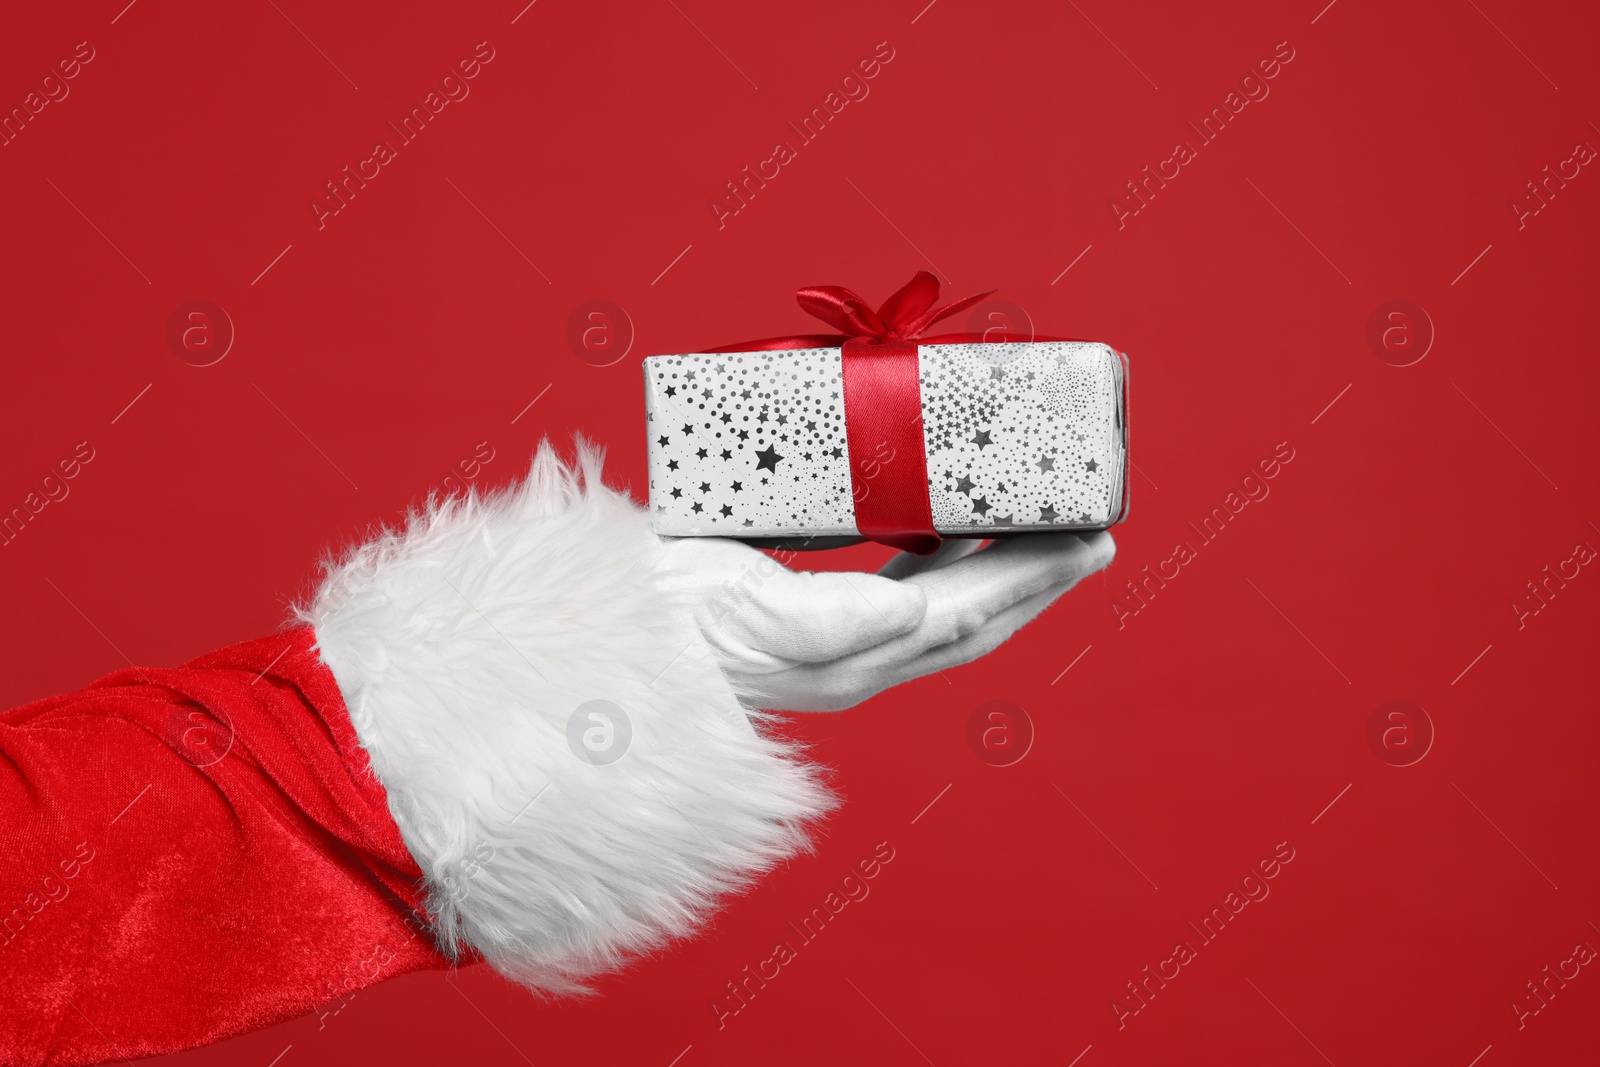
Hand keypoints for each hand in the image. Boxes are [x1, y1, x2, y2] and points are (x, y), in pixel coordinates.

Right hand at [657, 532, 1114, 710]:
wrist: (601, 644)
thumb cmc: (664, 621)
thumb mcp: (747, 611)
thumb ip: (833, 619)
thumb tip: (917, 612)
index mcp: (854, 656)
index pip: (971, 610)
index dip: (1034, 575)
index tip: (1091, 537)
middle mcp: (857, 659)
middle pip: (974, 617)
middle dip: (1038, 578)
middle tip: (1094, 534)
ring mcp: (835, 646)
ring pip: (944, 609)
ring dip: (1000, 573)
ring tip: (1042, 533)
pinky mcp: (809, 622)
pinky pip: (901, 593)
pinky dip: (942, 564)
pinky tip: (946, 536)